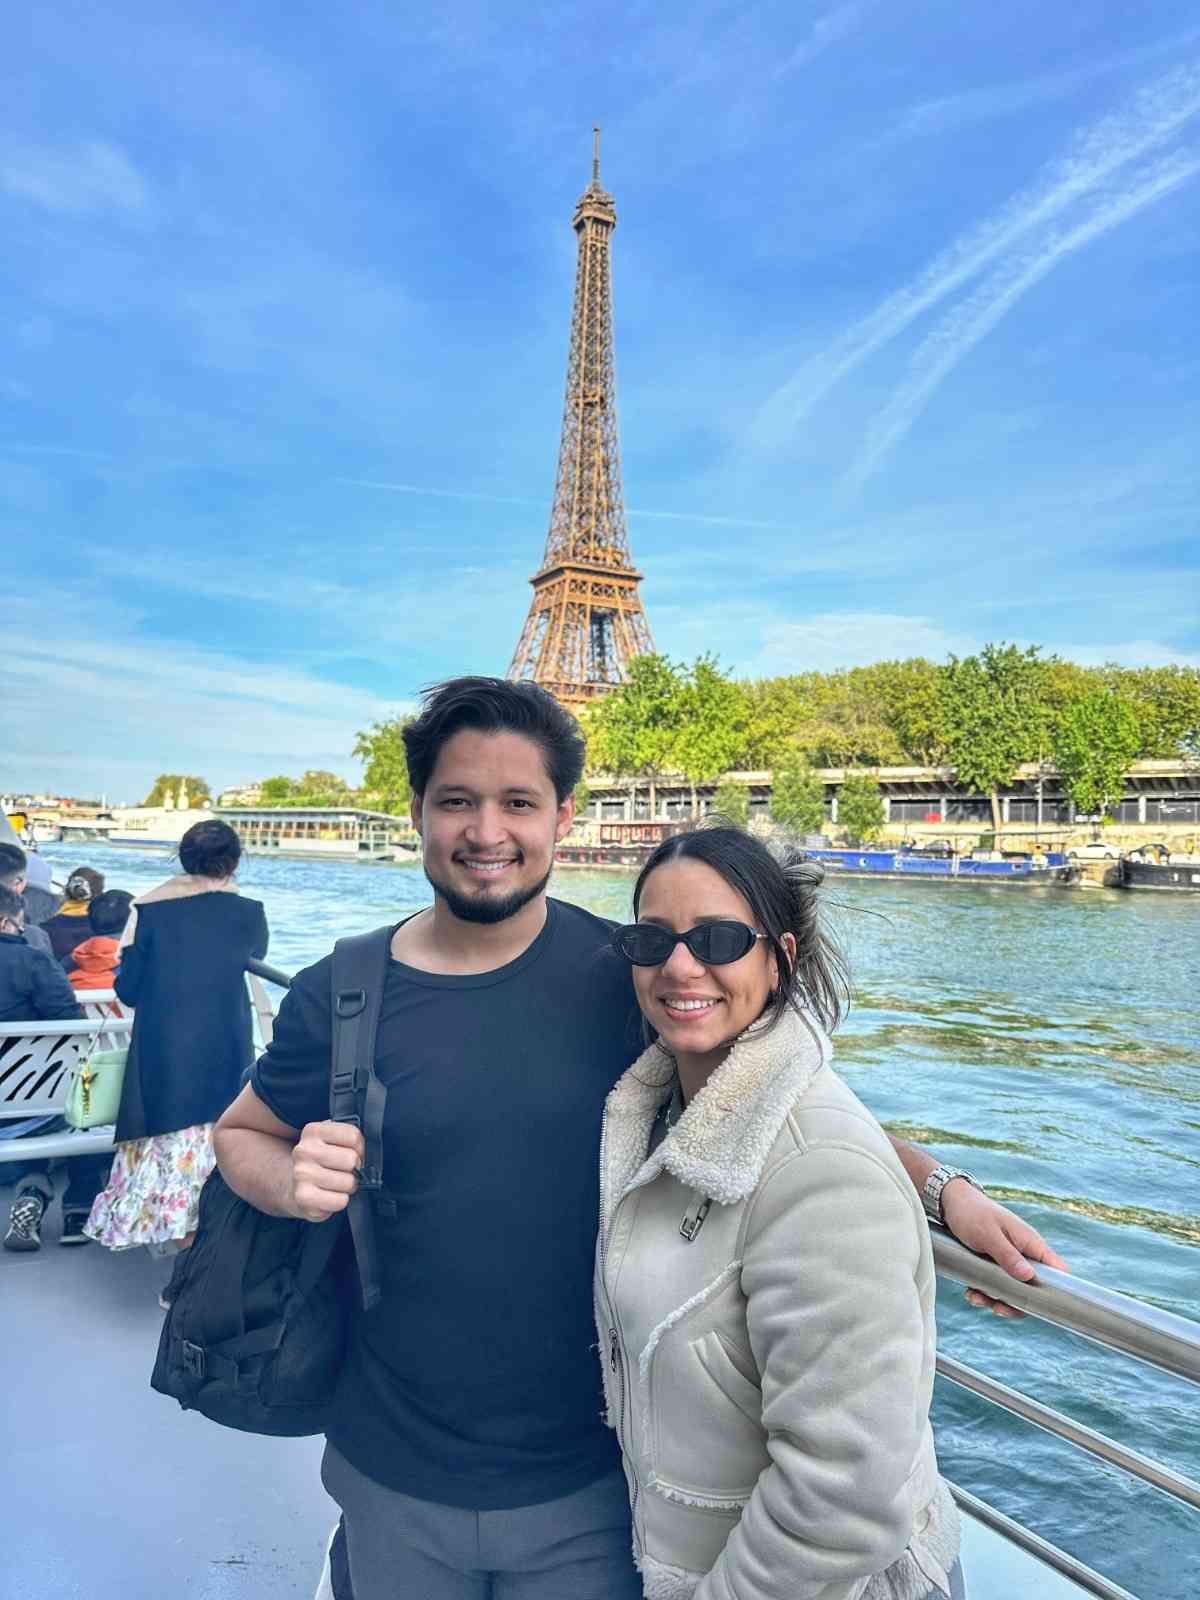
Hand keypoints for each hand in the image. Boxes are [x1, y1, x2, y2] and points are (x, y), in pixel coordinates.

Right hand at [289, 1120, 364, 1222]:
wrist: (295, 1186)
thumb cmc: (321, 1162)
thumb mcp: (331, 1140)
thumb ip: (348, 1138)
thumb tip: (368, 1153)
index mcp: (313, 1131)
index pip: (353, 1136)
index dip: (359, 1147)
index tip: (351, 1152)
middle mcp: (304, 1151)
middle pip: (351, 1160)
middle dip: (354, 1169)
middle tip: (344, 1172)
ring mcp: (302, 1175)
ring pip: (348, 1182)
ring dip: (348, 1186)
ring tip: (337, 1184)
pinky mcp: (304, 1198)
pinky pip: (340, 1201)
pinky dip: (340, 1201)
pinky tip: (330, 1196)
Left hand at [942, 1179, 1068, 1318]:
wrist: (949, 1201)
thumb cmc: (971, 1212)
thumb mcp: (988, 1235)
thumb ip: (1008, 1255)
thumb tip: (1030, 1277)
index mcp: (1030, 1243)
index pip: (1057, 1269)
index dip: (1058, 1289)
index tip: (1042, 1306)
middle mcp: (1023, 1253)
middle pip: (1033, 1288)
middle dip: (1016, 1302)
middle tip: (997, 1307)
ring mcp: (1009, 1259)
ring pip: (1012, 1290)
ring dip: (995, 1299)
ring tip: (975, 1297)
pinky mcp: (994, 1264)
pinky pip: (995, 1285)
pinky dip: (984, 1292)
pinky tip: (970, 1292)